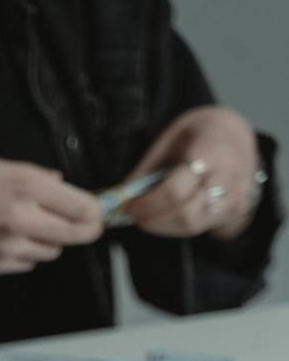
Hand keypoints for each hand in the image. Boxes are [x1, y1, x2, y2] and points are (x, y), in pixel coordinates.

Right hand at [0, 154, 102, 272]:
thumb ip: (33, 175)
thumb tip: (60, 182)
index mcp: (25, 185)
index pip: (81, 206)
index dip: (95, 210)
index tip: (97, 212)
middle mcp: (22, 217)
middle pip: (76, 234)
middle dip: (85, 230)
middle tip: (87, 227)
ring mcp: (9, 245)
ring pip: (53, 251)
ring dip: (52, 241)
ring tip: (34, 226)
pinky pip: (28, 262)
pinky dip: (27, 252)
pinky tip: (10, 238)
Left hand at [124, 106, 259, 240]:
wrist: (235, 133)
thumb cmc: (200, 134)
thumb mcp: (169, 139)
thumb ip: (147, 170)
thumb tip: (122, 198)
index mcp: (209, 151)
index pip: (175, 191)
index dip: (148, 204)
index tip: (131, 207)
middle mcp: (228, 177)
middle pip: (186, 215)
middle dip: (155, 221)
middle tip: (137, 217)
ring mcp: (236, 196)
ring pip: (194, 226)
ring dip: (165, 227)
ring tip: (150, 217)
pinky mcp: (237, 211)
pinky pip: (203, 228)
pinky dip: (180, 227)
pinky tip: (169, 216)